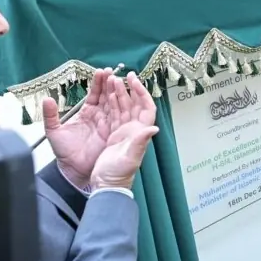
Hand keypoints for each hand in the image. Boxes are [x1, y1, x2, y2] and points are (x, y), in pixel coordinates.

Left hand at [44, 68, 116, 189]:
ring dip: (116, 91)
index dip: (98, 83)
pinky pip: (119, 116)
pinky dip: (121, 106)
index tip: (102, 71)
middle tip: (113, 71)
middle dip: (110, 83)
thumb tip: (47, 99)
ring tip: (117, 79)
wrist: (72, 169)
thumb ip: (50, 115)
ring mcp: (107, 122)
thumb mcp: (53, 131)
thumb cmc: (64, 152)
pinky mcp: (113, 131)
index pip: (94, 94)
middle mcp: (99, 116)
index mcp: (87, 113)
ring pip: (114, 103)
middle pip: (106, 95)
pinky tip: (122, 96)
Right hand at [90, 72, 158, 190]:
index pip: (146, 108)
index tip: (135, 80)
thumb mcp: (130, 158)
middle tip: (123, 75)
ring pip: (123, 107)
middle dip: (129, 89)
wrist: (106, 185)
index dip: (142, 93)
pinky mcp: (112, 135)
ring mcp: (123, 131)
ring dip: (119, 93)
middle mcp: (133, 130)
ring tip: (113, 80)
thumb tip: (154, 128)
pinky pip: (113, 114)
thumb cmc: (119, 173)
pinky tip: (107, 95)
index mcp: (139, 132)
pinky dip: (111, 103)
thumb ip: (140, 142)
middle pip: (134, 104)